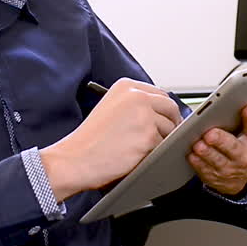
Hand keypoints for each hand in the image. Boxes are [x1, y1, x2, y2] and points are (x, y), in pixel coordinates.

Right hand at [42, 78, 181, 200]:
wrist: (75, 159)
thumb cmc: (90, 140)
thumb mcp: (111, 108)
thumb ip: (135, 104)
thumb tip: (162, 112)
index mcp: (127, 86)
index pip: (160, 94)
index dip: (165, 110)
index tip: (166, 120)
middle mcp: (136, 96)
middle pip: (170, 108)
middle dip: (171, 123)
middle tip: (166, 137)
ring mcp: (143, 116)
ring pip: (170, 128)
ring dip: (161, 140)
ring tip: (140, 148)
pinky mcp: (147, 137)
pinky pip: (163, 146)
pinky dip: (154, 153)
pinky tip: (137, 155)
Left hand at [188, 102, 246, 195]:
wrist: (239, 178)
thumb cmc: (243, 148)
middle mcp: (243, 156)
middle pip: (233, 147)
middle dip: (221, 140)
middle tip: (210, 133)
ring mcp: (229, 168)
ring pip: (217, 161)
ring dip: (207, 153)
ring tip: (198, 145)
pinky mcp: (214, 176)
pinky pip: (205, 170)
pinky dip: (197, 163)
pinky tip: (192, 155)